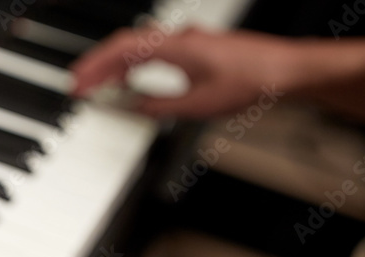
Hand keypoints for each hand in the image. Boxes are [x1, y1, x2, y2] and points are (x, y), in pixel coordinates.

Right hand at [71, 26, 295, 116]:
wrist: (287, 70)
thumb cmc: (253, 81)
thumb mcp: (199, 105)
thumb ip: (160, 107)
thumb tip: (132, 109)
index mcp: (177, 46)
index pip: (123, 49)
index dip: (95, 65)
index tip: (77, 81)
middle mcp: (181, 38)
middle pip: (126, 45)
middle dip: (98, 66)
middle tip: (78, 86)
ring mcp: (189, 42)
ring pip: (140, 48)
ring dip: (115, 66)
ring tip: (97, 85)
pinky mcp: (197, 49)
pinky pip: (156, 52)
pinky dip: (136, 66)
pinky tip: (131, 81)